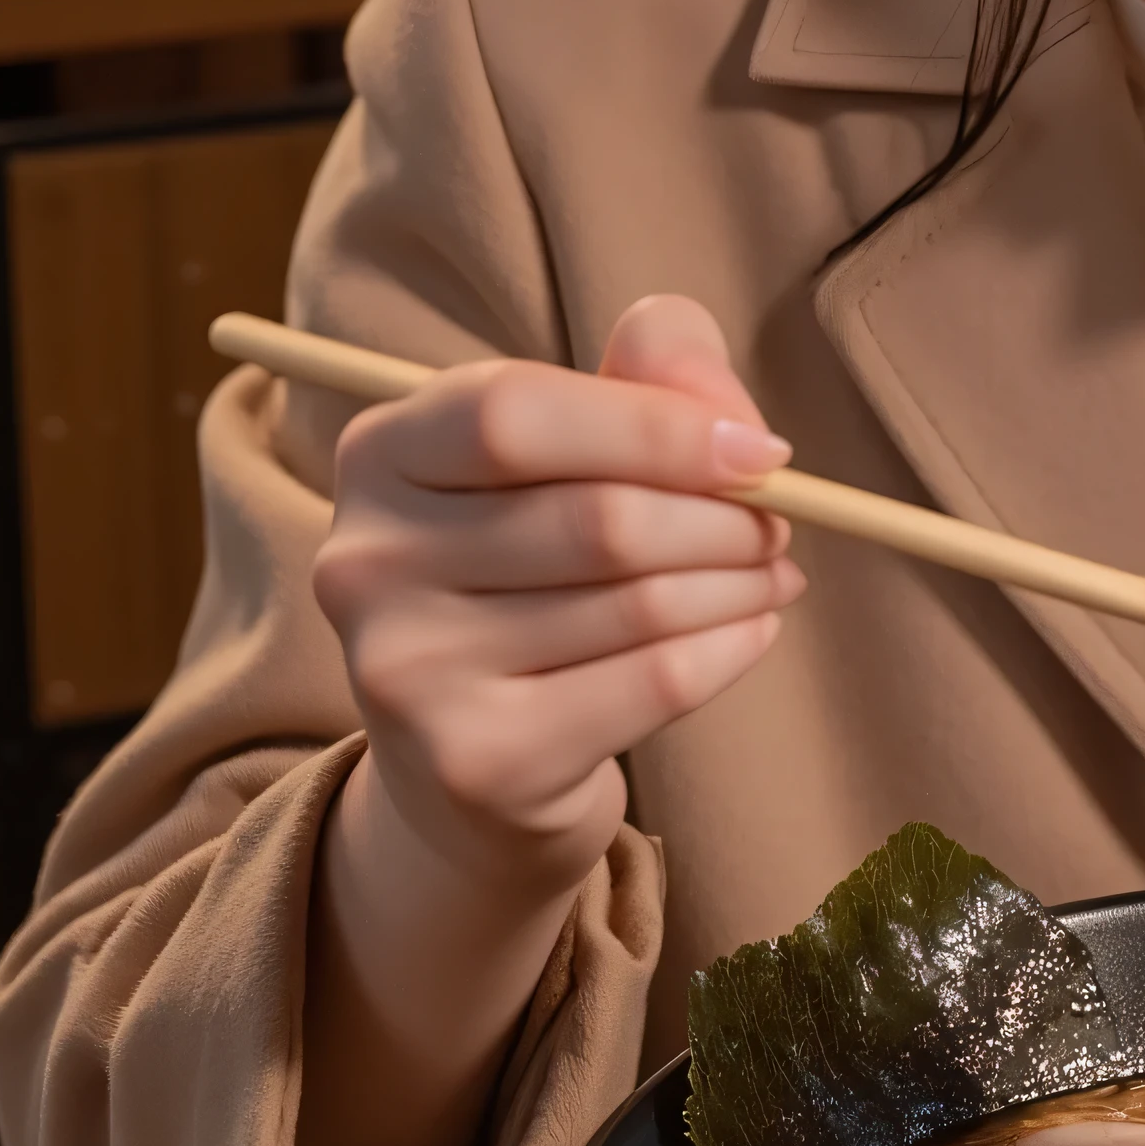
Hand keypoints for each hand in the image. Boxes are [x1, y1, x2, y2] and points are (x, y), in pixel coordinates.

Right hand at [311, 293, 802, 909]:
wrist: (469, 767)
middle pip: (596, 516)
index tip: (759, 451)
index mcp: (379, 454)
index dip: (656, 424)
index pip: (513, 410)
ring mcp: (411, 671)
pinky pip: (652, 684)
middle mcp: (368, 561)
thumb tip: (725, 414)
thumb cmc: (531, 572)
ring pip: (638, 604)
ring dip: (738, 584)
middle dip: (721, 519)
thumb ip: (646, 378)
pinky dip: (728, 650)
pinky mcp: (476, 760)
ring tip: (771, 576)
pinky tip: (752, 632)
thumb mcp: (570, 451)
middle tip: (776, 525)